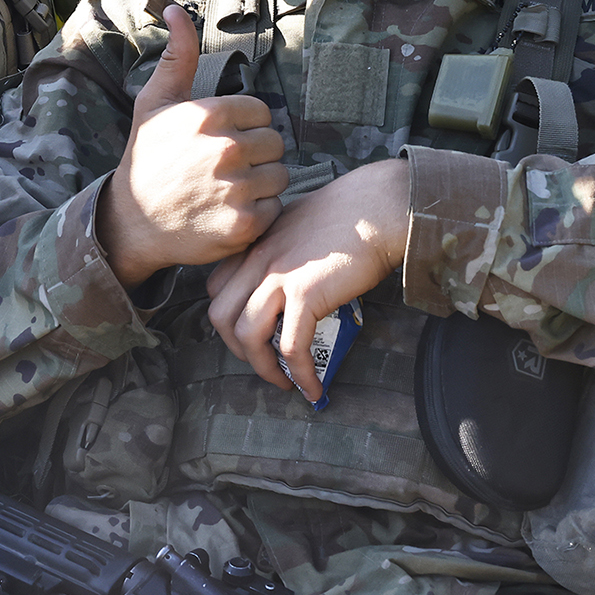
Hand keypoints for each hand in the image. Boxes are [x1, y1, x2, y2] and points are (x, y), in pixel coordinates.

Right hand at [97, 4, 289, 285]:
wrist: (131, 223)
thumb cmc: (146, 157)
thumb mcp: (154, 102)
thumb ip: (178, 57)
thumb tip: (175, 10)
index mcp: (208, 115)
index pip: (261, 112)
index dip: (244, 127)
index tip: (221, 141)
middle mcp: (225, 149)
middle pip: (275, 143)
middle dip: (256, 156)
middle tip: (225, 169)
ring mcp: (235, 188)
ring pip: (280, 176)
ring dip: (260, 185)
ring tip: (228, 190)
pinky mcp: (244, 224)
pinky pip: (275, 208)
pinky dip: (258, 213)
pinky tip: (229, 212)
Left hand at [205, 158, 410, 404]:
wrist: (378, 206)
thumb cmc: (351, 211)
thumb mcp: (298, 222)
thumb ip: (283, 247)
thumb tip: (291, 274)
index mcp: (254, 243)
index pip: (216, 286)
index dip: (227, 316)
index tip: (250, 332)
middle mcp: (257, 259)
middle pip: (220, 315)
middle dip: (236, 348)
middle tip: (262, 362)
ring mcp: (278, 276)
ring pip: (247, 335)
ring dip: (262, 367)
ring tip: (284, 381)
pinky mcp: (306, 294)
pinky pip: (292, 346)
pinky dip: (301, 373)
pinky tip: (313, 387)